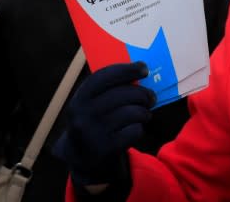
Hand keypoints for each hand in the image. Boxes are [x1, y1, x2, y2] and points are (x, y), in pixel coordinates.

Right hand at [54, 62, 154, 186]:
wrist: (84, 161)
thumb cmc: (95, 123)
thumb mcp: (91, 106)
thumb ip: (108, 89)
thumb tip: (140, 71)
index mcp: (78, 100)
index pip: (103, 76)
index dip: (126, 70)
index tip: (144, 68)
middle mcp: (82, 115)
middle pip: (123, 94)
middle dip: (143, 93)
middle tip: (151, 97)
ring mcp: (93, 133)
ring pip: (132, 112)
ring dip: (144, 112)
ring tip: (144, 114)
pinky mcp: (106, 149)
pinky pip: (134, 131)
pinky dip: (139, 128)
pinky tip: (135, 129)